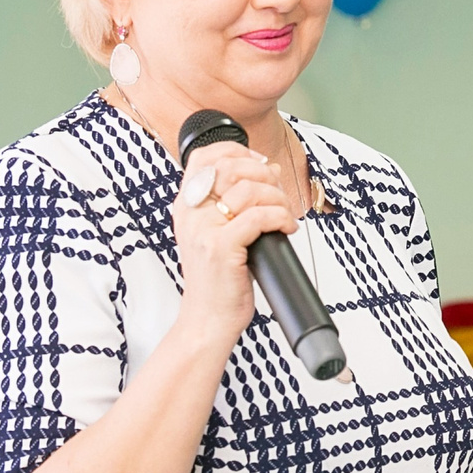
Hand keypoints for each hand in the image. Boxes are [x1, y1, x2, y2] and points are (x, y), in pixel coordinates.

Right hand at [170, 142, 298, 338]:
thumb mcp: (218, 233)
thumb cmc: (217, 280)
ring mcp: (203, 230)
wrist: (207, 320)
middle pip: (230, 167)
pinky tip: (285, 229)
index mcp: (187, 205)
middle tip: (278, 195)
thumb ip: (235, 202)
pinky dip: (281, 218)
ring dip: (277, 198)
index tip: (260, 166)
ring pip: (248, 190)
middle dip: (264, 175)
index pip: (205, 156)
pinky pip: (259, 217)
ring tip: (284, 215)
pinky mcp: (220, 248)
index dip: (238, 152)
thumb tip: (269, 170)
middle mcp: (190, 213)